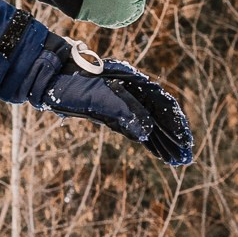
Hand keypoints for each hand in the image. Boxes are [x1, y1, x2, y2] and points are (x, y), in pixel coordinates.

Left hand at [25, 40, 192, 166]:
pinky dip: (148, 138)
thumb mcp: (96, 97)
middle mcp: (132, 91)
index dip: (176, 124)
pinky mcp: (112, 111)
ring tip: (177, 159)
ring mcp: (123, 101)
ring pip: (149, 121)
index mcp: (133, 83)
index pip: (162, 105)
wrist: (50, 77)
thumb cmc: (71, 84)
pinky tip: (156, 150)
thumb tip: (145, 131)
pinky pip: (136, 125)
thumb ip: (121, 111)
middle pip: (159, 115)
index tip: (186, 142)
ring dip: (163, 140)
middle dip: (173, 136)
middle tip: (186, 157)